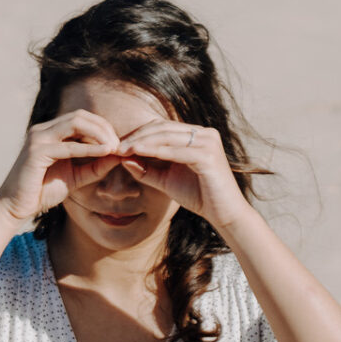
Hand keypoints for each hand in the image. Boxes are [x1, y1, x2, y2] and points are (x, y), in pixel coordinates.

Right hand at [0, 111, 122, 223]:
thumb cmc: (44, 191)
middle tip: (119, 144)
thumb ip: (95, 165)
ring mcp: (38, 138)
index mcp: (50, 132)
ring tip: (113, 147)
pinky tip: (103, 153)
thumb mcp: (76, 176)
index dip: (103, 126)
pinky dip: (88, 148)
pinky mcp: (36, 152)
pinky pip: (67, 146)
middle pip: (80, 116)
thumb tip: (118, 155)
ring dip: (98, 133)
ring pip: (74, 123)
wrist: (16, 207)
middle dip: (103, 127)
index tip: (119, 143)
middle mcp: (43, 130)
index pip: (81, 117)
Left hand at [112, 120, 248, 229]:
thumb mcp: (167, 180)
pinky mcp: (208, 154)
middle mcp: (205, 133)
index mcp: (197, 135)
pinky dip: (155, 151)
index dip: (139, 134)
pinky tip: (137, 154)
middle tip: (116, 146)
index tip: (118, 146)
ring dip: (142, 142)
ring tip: (122, 150)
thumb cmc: (199, 196)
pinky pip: (175, 150)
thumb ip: (148, 169)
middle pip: (163, 128)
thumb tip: (124, 158)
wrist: (224, 214)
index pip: (162, 127)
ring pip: (167, 136)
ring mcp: (208, 141)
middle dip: (137, 136)